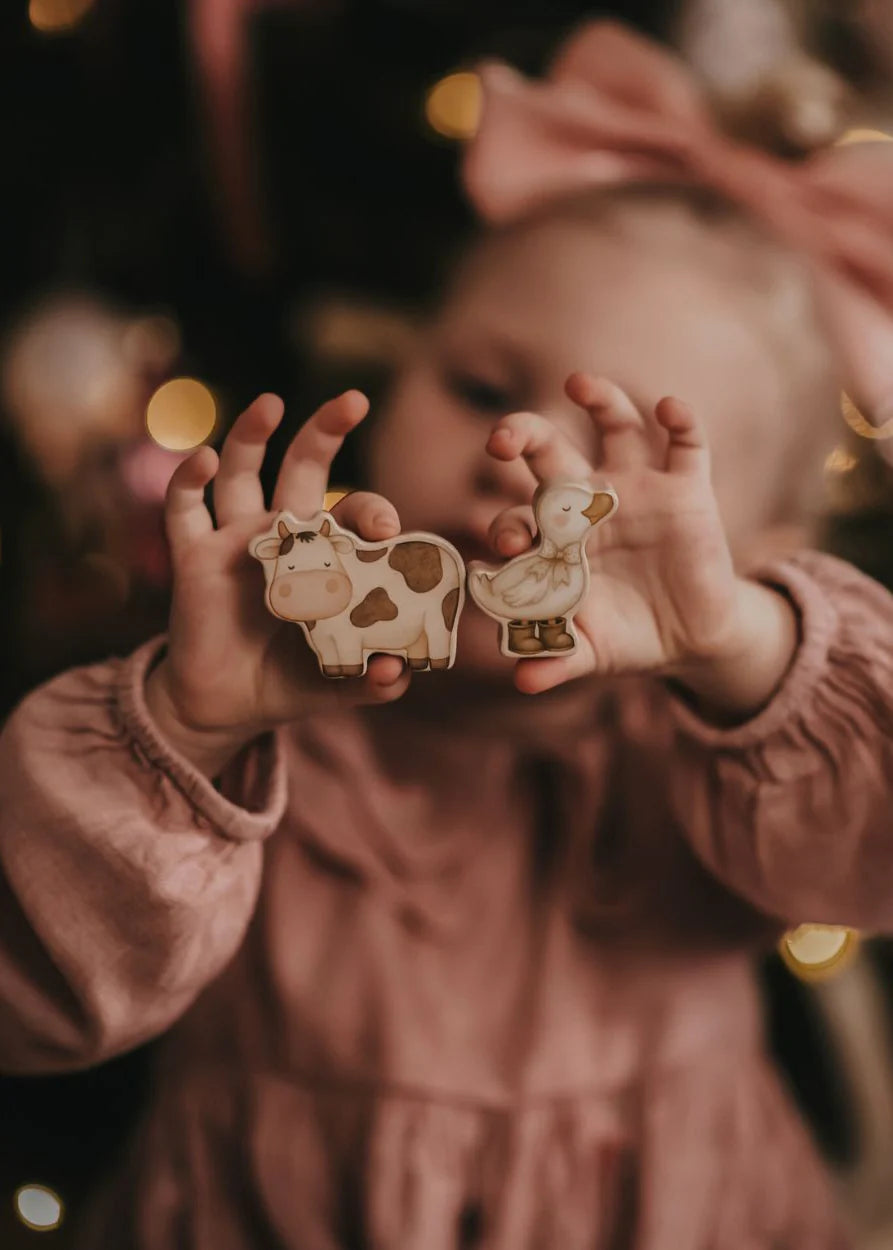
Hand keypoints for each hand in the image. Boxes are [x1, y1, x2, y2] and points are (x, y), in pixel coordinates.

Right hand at [146, 391, 410, 774]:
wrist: (225, 704)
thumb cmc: (288, 680)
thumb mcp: (336, 684)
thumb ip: (371, 682)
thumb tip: (400, 674)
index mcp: (325, 554)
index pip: (353, 513)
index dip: (372, 512)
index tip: (389, 531)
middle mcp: (282, 533)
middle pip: (303, 467)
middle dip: (326, 430)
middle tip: (353, 401)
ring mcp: (235, 538)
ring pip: (241, 472)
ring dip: (252, 434)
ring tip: (271, 403)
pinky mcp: (193, 556)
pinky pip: (184, 509)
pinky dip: (189, 480)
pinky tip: (202, 458)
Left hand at [486, 373, 798, 717]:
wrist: (690, 639)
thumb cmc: (627, 638)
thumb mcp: (592, 653)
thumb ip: (558, 661)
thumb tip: (523, 681)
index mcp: (556, 537)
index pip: (519, 515)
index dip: (506, 524)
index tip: (503, 543)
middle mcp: (591, 501)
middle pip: (549, 452)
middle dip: (522, 436)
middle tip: (500, 438)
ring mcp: (639, 490)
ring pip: (617, 427)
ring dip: (601, 399)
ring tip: (579, 382)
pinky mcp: (688, 490)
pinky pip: (687, 444)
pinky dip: (681, 422)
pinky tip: (668, 408)